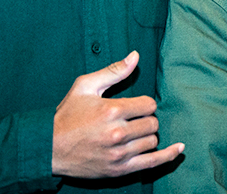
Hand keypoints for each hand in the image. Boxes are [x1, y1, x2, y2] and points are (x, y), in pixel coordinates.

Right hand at [52, 51, 183, 177]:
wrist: (47, 148)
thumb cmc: (67, 115)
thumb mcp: (85, 86)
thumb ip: (114, 71)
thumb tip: (136, 55)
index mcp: (112, 110)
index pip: (149, 105)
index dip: (144, 104)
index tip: (134, 107)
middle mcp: (118, 133)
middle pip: (152, 123)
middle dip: (145, 120)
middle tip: (131, 120)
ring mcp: (119, 154)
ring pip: (152, 141)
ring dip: (147, 136)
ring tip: (131, 134)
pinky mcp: (118, 170)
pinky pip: (152, 163)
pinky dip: (168, 156)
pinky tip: (179, 149)